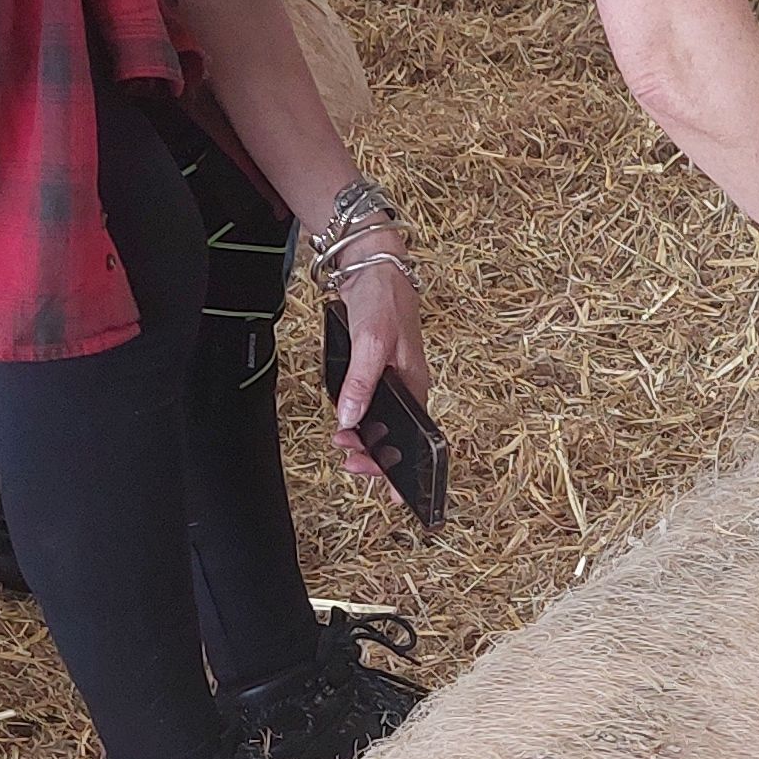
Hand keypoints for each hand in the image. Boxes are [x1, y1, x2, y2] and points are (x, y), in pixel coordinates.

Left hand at [331, 251, 430, 485]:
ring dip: (361, 437)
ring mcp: (388, 377)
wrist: (372, 264)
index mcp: (416, 384)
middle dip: (374, 456)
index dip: (405, 469)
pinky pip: (366, 403)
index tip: (394, 495)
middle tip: (350, 463)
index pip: (414, 439)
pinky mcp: (371, 368)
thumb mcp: (372, 344)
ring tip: (342, 443)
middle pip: (394, 436)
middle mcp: (406, 385)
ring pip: (378, 421)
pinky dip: (354, 415)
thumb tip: (350, 420)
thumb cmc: (384, 299)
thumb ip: (360, 384)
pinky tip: (343, 420)